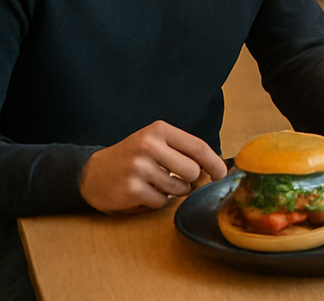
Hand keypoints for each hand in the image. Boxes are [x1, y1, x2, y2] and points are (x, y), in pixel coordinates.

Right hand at [78, 121, 226, 213]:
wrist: (91, 173)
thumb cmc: (132, 157)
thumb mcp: (155, 142)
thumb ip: (183, 150)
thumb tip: (215, 168)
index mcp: (159, 130)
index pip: (198, 147)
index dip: (215, 163)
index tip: (222, 174)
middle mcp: (148, 146)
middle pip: (192, 171)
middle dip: (190, 180)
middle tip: (177, 179)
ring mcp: (138, 168)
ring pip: (178, 188)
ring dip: (173, 191)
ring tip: (156, 183)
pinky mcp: (130, 189)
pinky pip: (161, 202)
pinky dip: (156, 201)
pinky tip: (143, 192)